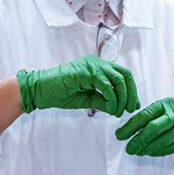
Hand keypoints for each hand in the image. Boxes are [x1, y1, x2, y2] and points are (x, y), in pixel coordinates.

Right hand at [16, 54, 139, 116]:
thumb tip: (119, 107)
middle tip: (129, 109)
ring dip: (122, 98)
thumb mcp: (88, 99)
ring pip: (119, 79)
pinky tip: (109, 108)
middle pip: (125, 75)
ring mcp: (92, 65)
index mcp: (99, 67)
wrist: (40, 91)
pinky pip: (106, 85)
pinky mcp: (86, 71)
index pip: (123, 74)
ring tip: (118, 112)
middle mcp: (98, 63)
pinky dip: (111, 98)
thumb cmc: (61, 93)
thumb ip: (104, 100)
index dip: (132, 90)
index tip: (133, 106)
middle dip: (131, 94)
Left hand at [114, 97, 173, 155]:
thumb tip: (126, 131)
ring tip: (137, 152)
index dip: (130, 126)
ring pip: (162, 140)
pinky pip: (171, 147)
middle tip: (129, 148)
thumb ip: (149, 118)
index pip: (144, 115)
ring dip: (148, 148)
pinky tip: (150, 152)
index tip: (120, 135)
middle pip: (154, 127)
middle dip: (139, 140)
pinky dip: (158, 151)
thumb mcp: (164, 111)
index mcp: (165, 104)